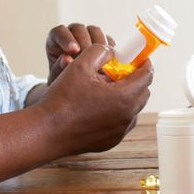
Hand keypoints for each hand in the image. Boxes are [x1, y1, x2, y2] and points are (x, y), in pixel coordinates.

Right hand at [36, 44, 152, 155]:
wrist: (46, 131)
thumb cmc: (62, 99)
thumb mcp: (80, 65)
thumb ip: (99, 51)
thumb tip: (110, 51)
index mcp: (124, 97)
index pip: (147, 76)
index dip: (144, 63)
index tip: (139, 57)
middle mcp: (127, 117)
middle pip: (143, 93)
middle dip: (136, 79)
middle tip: (120, 71)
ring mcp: (119, 132)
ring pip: (133, 109)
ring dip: (127, 97)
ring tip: (107, 88)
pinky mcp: (110, 142)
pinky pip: (122, 123)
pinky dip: (117, 112)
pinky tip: (99, 106)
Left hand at [45, 23, 113, 83]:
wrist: (74, 91)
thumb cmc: (61, 83)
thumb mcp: (56, 79)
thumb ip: (59, 69)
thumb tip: (66, 59)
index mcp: (56, 40)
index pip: (59, 32)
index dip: (66, 39)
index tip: (73, 50)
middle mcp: (72, 35)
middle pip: (78, 29)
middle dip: (84, 43)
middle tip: (89, 57)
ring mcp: (88, 37)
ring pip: (94, 31)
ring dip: (99, 44)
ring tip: (100, 61)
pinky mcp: (102, 43)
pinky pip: (108, 40)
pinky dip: (109, 49)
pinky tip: (109, 61)